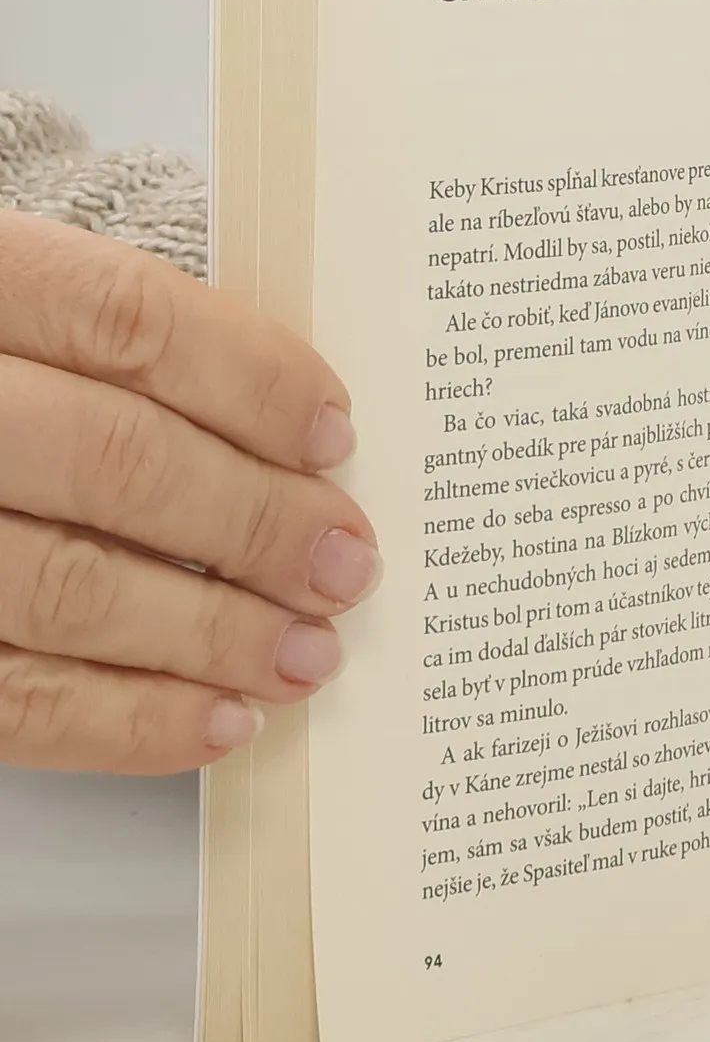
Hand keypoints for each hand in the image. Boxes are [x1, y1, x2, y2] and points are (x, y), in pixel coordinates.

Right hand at [0, 215, 377, 772]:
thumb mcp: (22, 321)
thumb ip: (132, 359)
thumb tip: (305, 445)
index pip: (125, 320)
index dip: (249, 380)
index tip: (336, 436)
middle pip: (115, 459)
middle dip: (253, 522)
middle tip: (344, 564)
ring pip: (67, 587)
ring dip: (212, 634)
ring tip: (306, 655)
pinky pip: (13, 700)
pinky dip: (131, 721)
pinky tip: (220, 720)